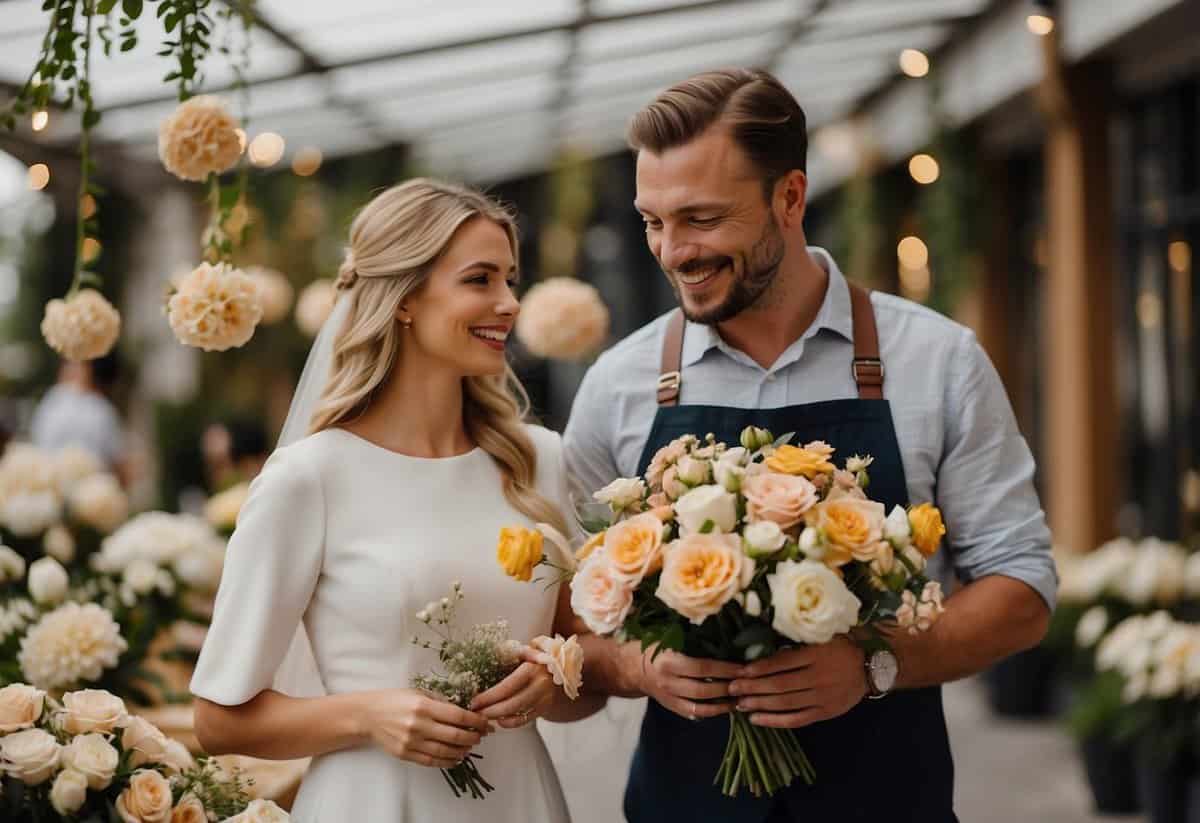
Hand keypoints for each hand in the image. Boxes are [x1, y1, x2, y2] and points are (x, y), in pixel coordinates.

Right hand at [359, 689, 491, 768]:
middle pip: (455, 735)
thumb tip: (464, 710)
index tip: (486, 723)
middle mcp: (418, 725)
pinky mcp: (405, 754)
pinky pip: (431, 761)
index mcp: (424, 706)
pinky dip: (447, 761)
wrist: (368, 715)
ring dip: (462, 750)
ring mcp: (411, 742)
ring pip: (445, 751)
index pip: (458, 716)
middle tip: (481, 736)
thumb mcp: (418, 692)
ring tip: (470, 747)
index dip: (476, 721)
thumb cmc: (395, 700)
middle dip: (473, 737)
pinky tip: (456, 757)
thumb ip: (440, 701)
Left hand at [471, 651, 556, 728]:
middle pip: (512, 704)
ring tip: (483, 716)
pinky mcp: (545, 707)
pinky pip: (526, 720)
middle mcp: (540, 684)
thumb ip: (505, 651)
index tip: (474, 701)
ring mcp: (544, 698)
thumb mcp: (520, 649)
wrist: (556, 662)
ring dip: (498, 717)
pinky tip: (499, 720)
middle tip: (475, 712)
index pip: (507, 687)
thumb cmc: (530, 655)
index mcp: (531, 668)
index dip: (489, 697)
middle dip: (491, 711)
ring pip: (519, 714)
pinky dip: (510, 722)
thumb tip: (483, 655)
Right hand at [635, 645, 741, 720]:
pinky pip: (694, 714)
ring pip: (700, 707)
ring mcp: (669, 698)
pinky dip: (711, 713)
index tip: (743, 668)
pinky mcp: (671, 708)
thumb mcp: (669, 639)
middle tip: (747, 685)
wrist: (633, 669)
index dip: (724, 669)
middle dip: (727, 688)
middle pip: (703, 690)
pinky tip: (725, 708)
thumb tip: (725, 640)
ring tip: (740, 700)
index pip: (702, 668)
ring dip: (722, 705)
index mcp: (669, 662)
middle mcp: (668, 682)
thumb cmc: (657, 648)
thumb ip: (692, 641)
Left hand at [727, 636, 866, 727]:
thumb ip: (796, 642)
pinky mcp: (825, 712)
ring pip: (786, 703)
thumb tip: (762, 642)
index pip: (782, 663)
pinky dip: (776, 721)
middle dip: (753, 687)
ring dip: (760, 704)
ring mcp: (823, 697)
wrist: (870, 666)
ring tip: (740, 703)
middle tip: (731, 688)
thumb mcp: (821, 637)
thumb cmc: (840, 646)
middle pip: (780, 685)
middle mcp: (819, 677)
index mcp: (817, 655)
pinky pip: (797, 719)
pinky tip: (757, 719)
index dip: (759, 668)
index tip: (740, 670)